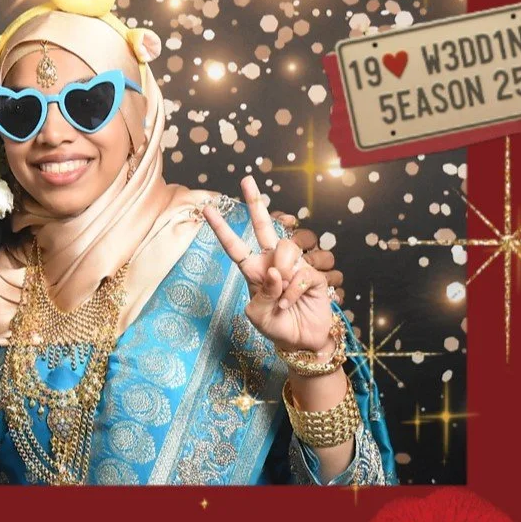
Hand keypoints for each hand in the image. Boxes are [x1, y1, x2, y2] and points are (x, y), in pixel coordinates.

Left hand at [203, 177, 334, 357]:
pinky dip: (294, 292)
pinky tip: (291, 303)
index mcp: (254, 271)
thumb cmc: (277, 328)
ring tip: (282, 298)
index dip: (221, 228)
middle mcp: (273, 263)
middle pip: (264, 227)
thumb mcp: (258, 316)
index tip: (207, 208)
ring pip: (285, 249)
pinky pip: (301, 273)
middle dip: (255, 203)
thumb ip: (262, 294)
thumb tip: (275, 271)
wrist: (302, 342)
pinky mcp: (313, 274)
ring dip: (282, 275)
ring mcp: (294, 266)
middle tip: (246, 180)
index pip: (234, 246)